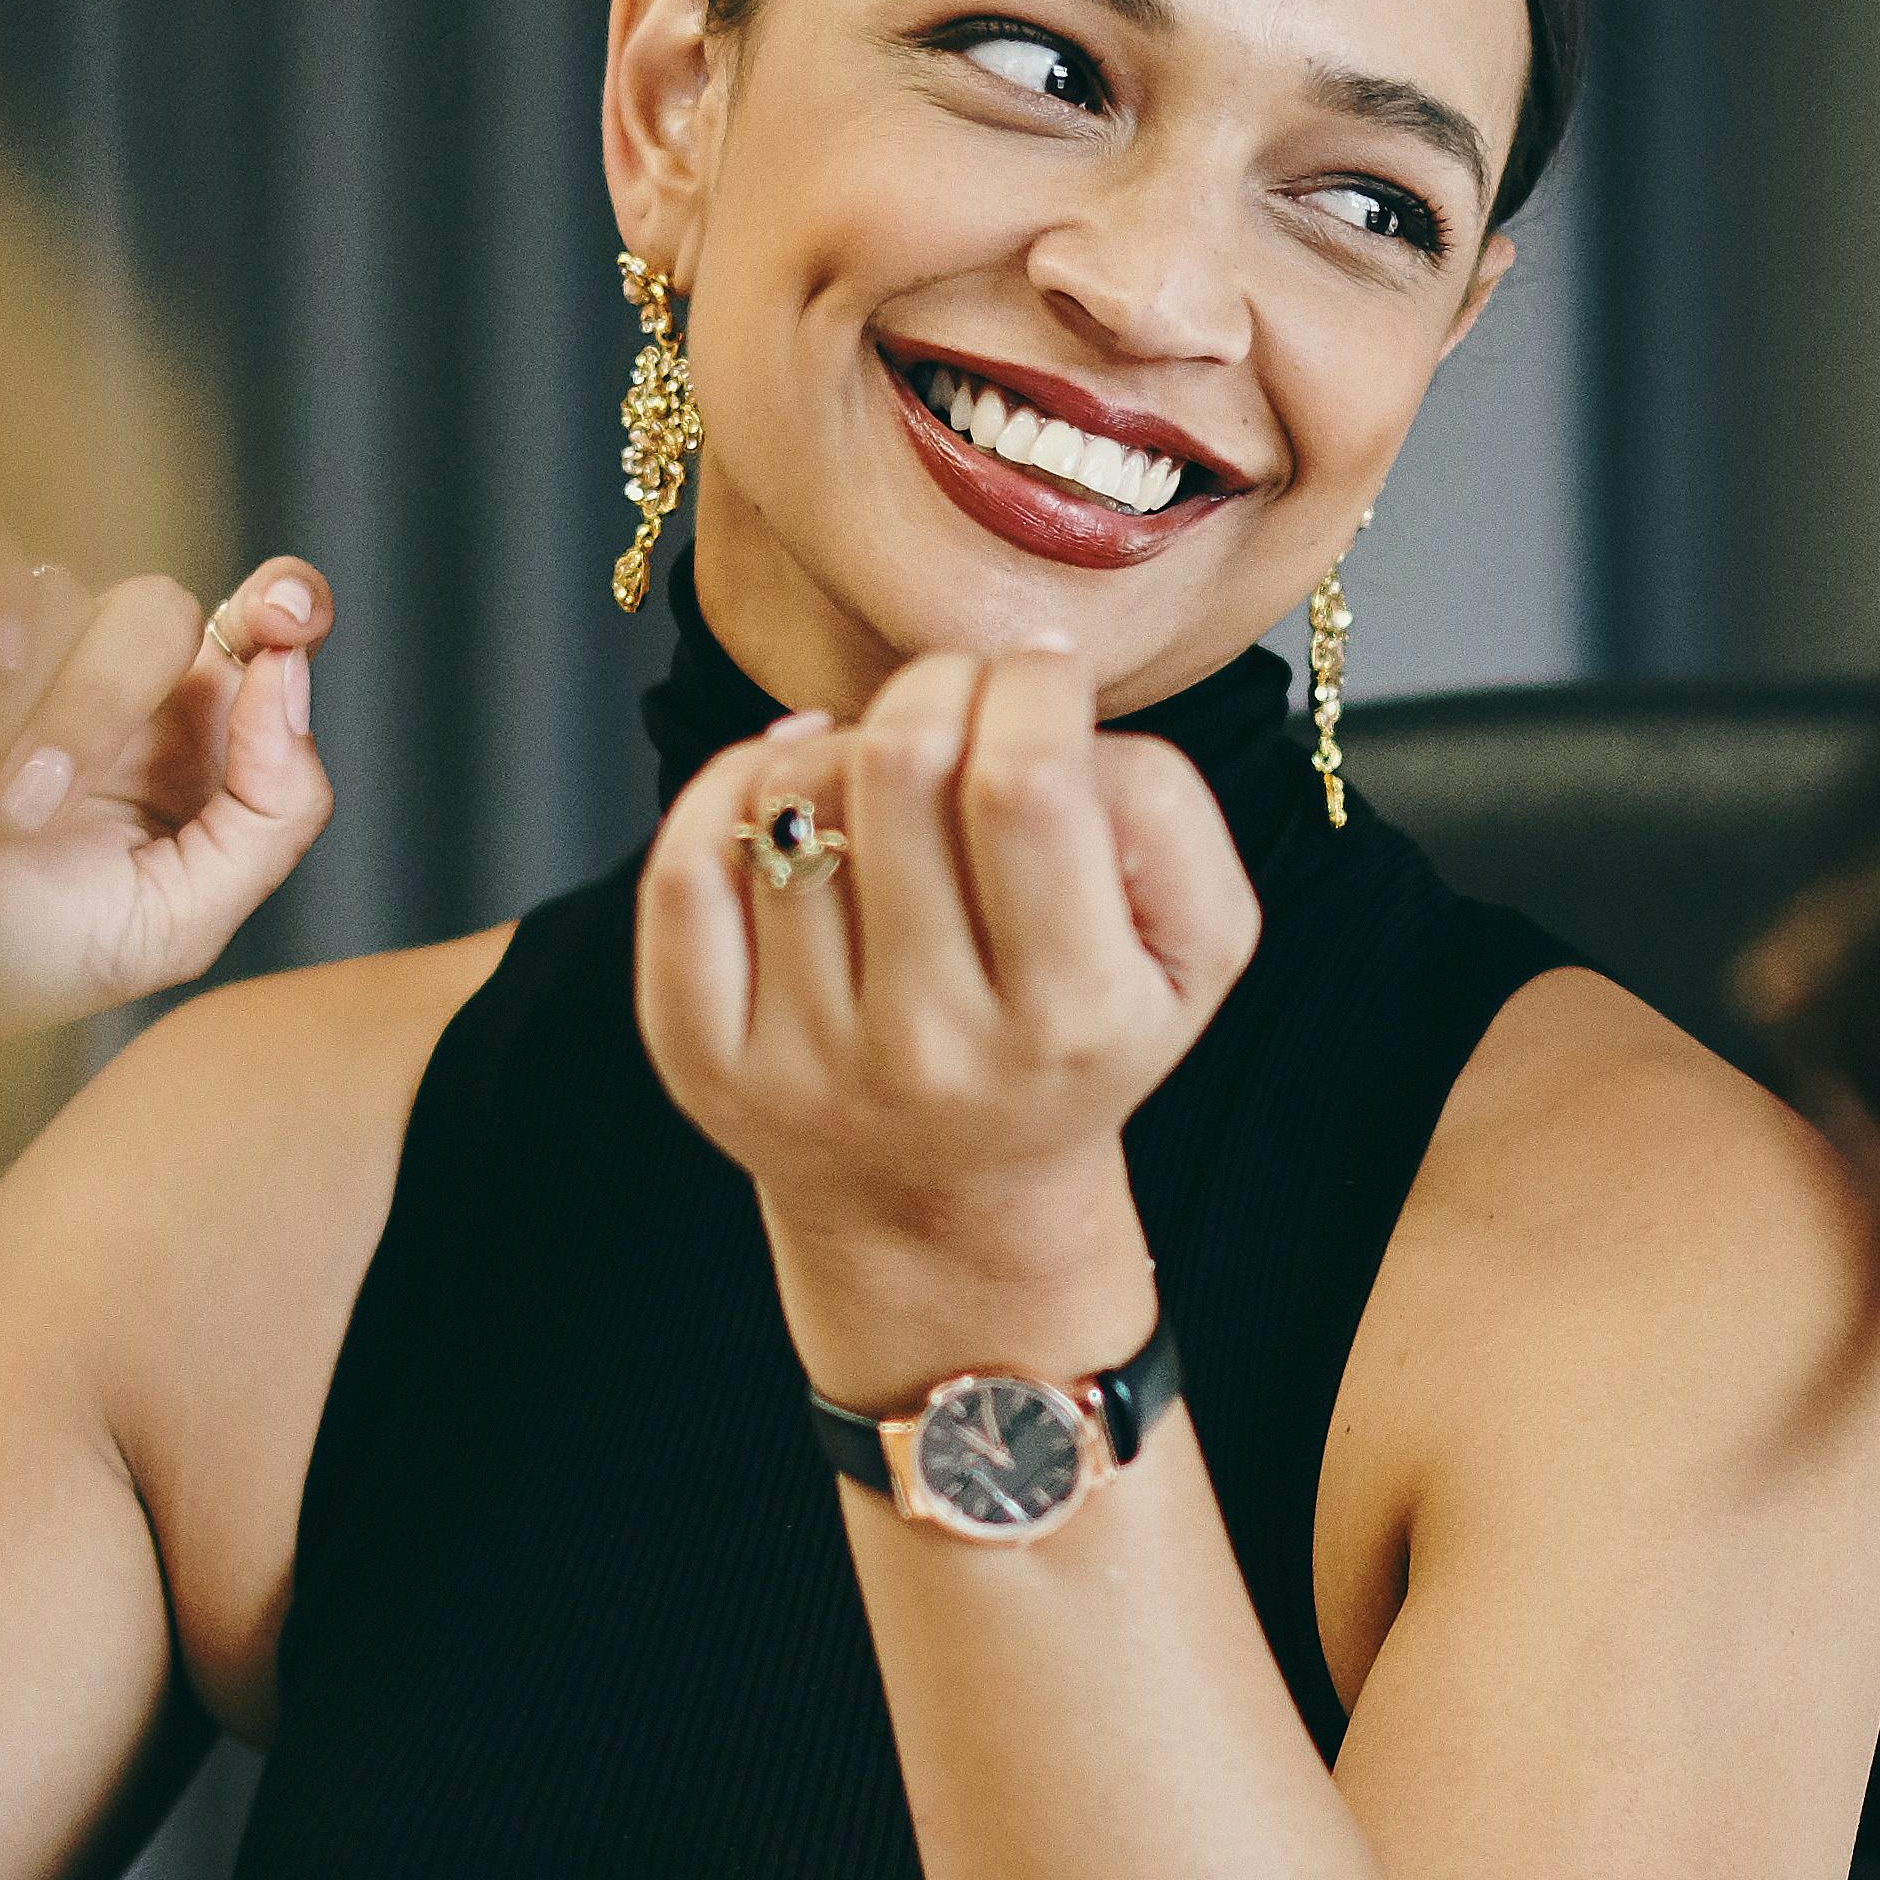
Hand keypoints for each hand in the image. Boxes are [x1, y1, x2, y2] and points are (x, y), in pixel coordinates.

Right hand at [0, 540, 334, 1029]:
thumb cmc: (19, 958)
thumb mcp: (173, 925)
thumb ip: (271, 815)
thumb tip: (286, 676)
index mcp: (196, 735)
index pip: (271, 626)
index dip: (290, 599)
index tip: (284, 616)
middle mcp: (121, 673)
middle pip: (159, 610)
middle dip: (93, 705)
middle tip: (26, 810)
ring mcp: (25, 641)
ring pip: (54, 595)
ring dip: (3, 714)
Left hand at [635, 645, 1259, 1396]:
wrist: (947, 1202)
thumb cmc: (1074, 1036)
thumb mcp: (1192, 947)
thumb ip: (1166, 809)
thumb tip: (1049, 711)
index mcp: (1068, 1018)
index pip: (1025, 785)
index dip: (1031, 685)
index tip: (1040, 677)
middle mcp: (930, 1049)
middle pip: (901, 764)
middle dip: (937, 687)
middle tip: (960, 703)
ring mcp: (804, 1060)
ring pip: (793, 797)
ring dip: (842, 741)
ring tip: (885, 777)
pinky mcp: (701, 1060)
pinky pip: (687, 865)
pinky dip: (733, 788)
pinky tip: (790, 791)